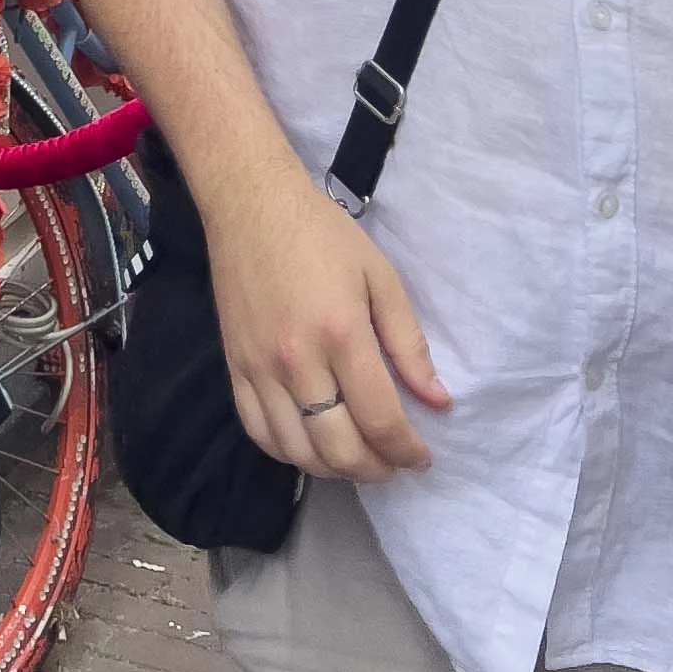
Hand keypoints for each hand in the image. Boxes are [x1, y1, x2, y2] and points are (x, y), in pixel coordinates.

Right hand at [205, 154, 453, 482]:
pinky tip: (310, 443)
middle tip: (394, 462)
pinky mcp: (234, 366)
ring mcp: (259, 368)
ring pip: (299, 452)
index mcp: (342, 334)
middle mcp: (297, 361)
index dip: (408, 451)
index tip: (423, 456)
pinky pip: (259, 433)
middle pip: (340, 449)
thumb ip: (409, 343)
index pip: (381, 421)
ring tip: (357, 456)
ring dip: (335, 469)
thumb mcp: (380, 276)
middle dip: (377, 469)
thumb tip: (437, 402)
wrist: (250, 202)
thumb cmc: (322, 234)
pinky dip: (290, 453)